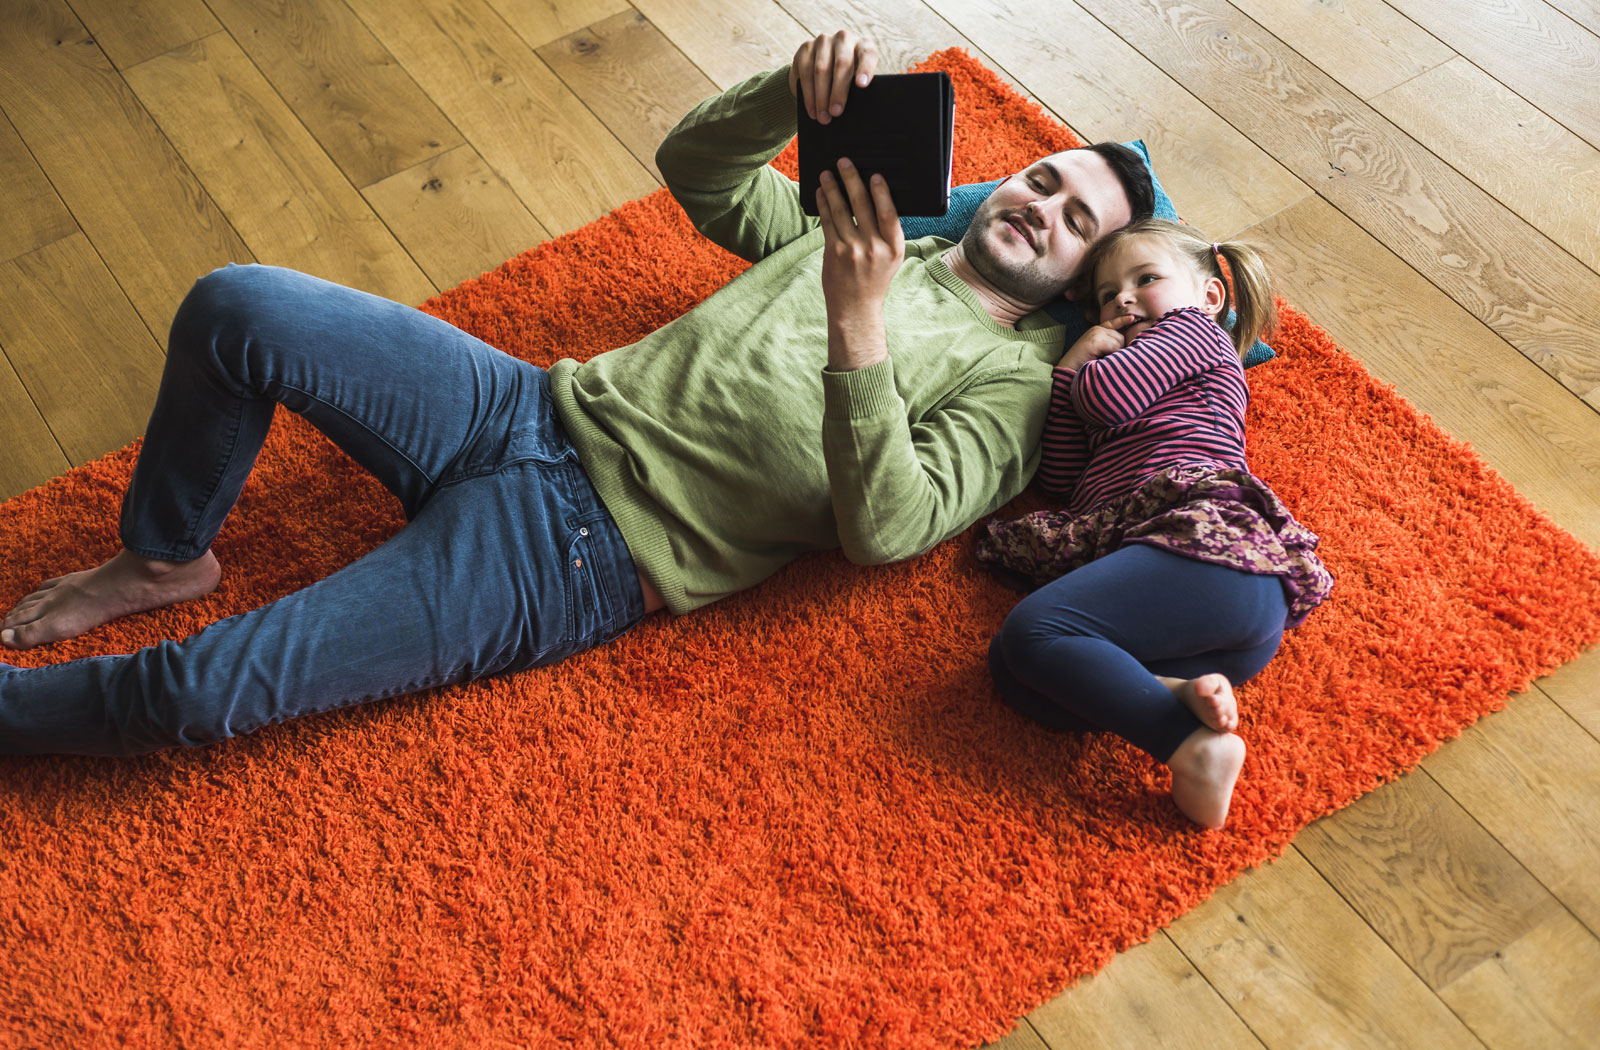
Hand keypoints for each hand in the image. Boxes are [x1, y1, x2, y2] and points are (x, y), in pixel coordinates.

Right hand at [788, 30, 878, 123]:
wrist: (822, 68)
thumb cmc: (847, 79)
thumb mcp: (858, 80)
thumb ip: (861, 87)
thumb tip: (865, 106)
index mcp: (863, 45)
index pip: (868, 55)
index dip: (865, 69)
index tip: (861, 85)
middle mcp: (844, 39)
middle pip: (841, 64)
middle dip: (838, 91)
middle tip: (836, 112)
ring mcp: (824, 41)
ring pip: (821, 69)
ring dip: (821, 97)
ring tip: (823, 117)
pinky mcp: (806, 48)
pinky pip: (806, 72)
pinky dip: (809, 95)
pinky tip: (812, 110)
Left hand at [816, 157, 903, 369]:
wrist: (856, 309)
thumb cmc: (874, 280)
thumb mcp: (891, 258)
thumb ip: (886, 233)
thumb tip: (876, 198)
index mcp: (894, 248)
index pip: (889, 214)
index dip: (882, 192)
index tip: (874, 175)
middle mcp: (875, 248)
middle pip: (863, 206)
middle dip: (852, 180)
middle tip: (844, 162)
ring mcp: (853, 251)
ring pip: (841, 211)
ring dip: (833, 189)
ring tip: (827, 174)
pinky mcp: (834, 254)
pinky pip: (828, 223)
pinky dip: (824, 205)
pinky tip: (821, 193)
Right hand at [1059, 315, 1134, 371]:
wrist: (1068, 370)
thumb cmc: (1083, 364)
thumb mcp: (1097, 351)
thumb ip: (1108, 345)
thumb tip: (1124, 347)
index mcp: (1096, 331)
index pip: (1112, 323)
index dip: (1122, 320)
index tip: (1132, 318)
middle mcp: (1096, 329)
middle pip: (1120, 337)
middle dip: (1119, 349)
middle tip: (1106, 359)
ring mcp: (1096, 333)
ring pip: (1119, 342)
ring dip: (1115, 353)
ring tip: (1102, 360)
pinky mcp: (1095, 340)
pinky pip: (1114, 347)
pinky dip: (1112, 355)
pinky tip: (1101, 360)